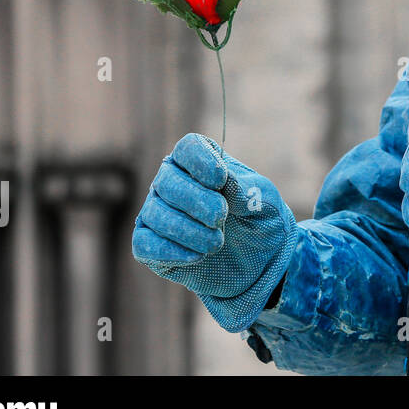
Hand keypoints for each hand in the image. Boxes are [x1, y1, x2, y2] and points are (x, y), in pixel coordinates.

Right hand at [132, 133, 297, 332]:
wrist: (261, 261)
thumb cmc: (261, 220)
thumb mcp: (263, 201)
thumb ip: (245, 189)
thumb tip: (225, 182)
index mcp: (202, 162)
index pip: (188, 148)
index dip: (201, 162)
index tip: (221, 180)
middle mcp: (173, 182)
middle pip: (167, 180)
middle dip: (197, 201)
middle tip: (221, 216)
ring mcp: (158, 213)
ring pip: (155, 214)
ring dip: (188, 231)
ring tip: (216, 242)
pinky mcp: (150, 245)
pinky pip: (144, 243)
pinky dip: (171, 251)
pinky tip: (197, 256)